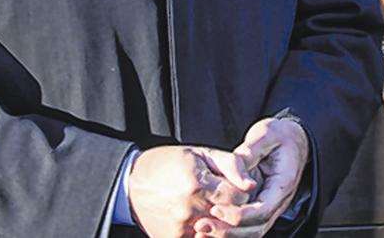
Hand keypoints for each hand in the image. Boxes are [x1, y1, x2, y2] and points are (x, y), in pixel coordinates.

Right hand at [128, 144, 255, 237]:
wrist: (132, 183)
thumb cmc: (169, 163)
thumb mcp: (201, 153)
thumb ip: (231, 165)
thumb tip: (251, 184)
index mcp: (197, 184)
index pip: (239, 197)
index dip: (243, 191)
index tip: (236, 187)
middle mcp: (189, 209)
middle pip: (231, 217)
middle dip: (235, 208)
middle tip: (227, 198)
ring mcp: (180, 228)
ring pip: (218, 232)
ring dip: (222, 222)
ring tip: (214, 207)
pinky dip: (207, 233)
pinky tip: (203, 218)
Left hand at [195, 117, 309, 236]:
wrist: (293, 139)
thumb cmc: (280, 135)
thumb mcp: (266, 134)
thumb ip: (250, 151)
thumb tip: (237, 172)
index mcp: (282, 183)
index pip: (262, 210)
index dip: (238, 215)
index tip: (215, 209)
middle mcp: (279, 200)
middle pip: (256, 227)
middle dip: (228, 231)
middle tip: (202, 226)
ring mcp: (270, 206)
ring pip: (252, 232)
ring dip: (227, 235)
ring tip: (201, 232)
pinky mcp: (260, 207)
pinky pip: (247, 227)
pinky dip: (229, 232)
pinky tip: (210, 230)